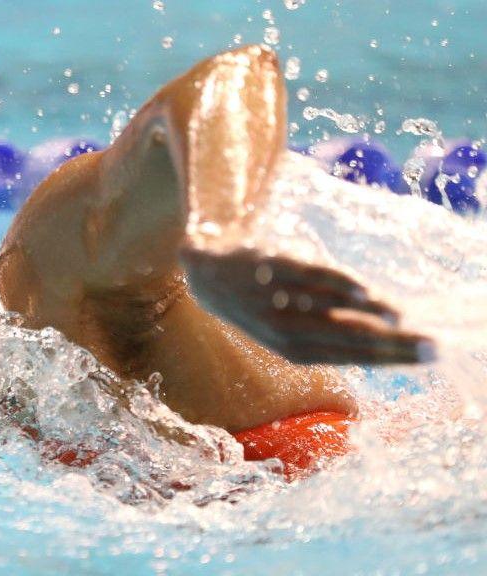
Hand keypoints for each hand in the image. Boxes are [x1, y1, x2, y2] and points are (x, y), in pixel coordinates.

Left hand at [180, 245, 435, 364]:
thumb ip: (329, 332)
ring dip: (366, 314)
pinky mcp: (270, 267)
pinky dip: (333, 284)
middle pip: (345, 338)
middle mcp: (283, 328)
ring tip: (401, 320)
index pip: (348, 357)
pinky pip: (306, 277)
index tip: (426, 358)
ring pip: (327, 309)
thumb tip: (384, 333)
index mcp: (291, 349)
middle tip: (430, 346)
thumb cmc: (259, 302)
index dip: (386, 359)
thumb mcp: (288, 327)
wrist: (206, 271)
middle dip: (389, 344)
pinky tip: (361, 291)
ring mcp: (276, 298)